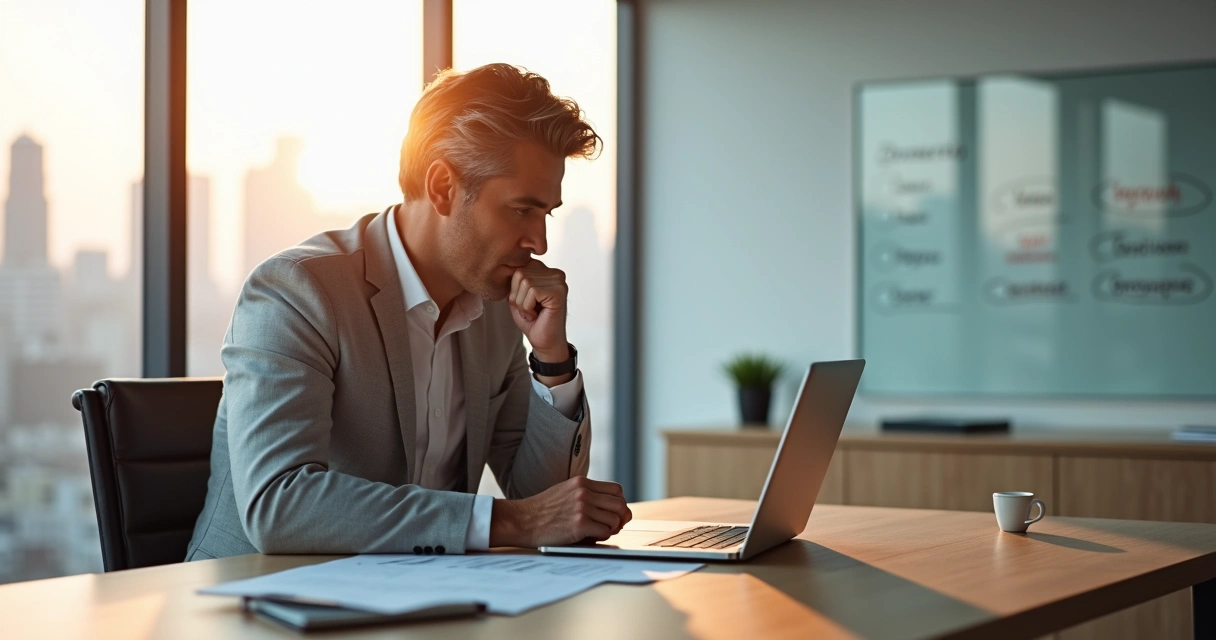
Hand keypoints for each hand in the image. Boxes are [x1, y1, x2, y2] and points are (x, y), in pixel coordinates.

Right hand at [489, 476, 632, 547]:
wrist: (522, 520)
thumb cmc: (542, 511)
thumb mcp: (565, 492)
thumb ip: (586, 495)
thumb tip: (611, 508)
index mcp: (582, 482)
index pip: (617, 490)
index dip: (619, 504)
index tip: (614, 514)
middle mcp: (584, 492)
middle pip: (620, 504)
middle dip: (620, 518)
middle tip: (611, 527)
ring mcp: (582, 507)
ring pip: (616, 519)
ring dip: (611, 529)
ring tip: (598, 532)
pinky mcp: (579, 524)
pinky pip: (605, 531)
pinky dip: (602, 536)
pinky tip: (591, 536)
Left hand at [508, 259, 568, 362]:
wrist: (544, 342)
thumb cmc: (532, 321)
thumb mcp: (517, 296)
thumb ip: (514, 280)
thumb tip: (506, 267)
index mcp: (545, 271)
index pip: (518, 266)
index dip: (514, 288)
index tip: (525, 303)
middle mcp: (555, 273)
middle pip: (520, 273)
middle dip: (517, 296)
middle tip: (529, 310)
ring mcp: (559, 281)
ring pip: (525, 282)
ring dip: (523, 303)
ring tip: (533, 312)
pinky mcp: (559, 291)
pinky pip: (532, 291)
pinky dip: (528, 307)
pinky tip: (537, 315)